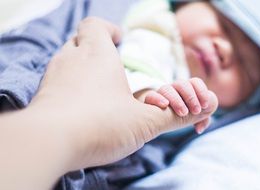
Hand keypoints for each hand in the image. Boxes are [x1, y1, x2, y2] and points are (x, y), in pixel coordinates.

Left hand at [31, 17, 217, 171]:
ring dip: (81, 69)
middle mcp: (70, 59)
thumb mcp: (144, 122)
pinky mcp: (43, 95)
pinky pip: (57, 82)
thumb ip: (176, 115)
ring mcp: (52, 77)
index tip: (119, 40)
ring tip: (98, 88)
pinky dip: (69, 87)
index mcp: (97, 55)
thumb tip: (207, 108)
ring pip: (66, 61)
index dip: (108, 30)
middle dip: (95, 50)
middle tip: (110, 67)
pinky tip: (80, 106)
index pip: (95, 26)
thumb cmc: (100, 125)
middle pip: (80, 42)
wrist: (48, 144)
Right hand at [144, 78, 211, 133]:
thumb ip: (204, 118)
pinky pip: (151, 96)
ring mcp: (161, 94)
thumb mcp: (196, 116)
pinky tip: (165, 105)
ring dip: (176, 100)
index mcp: (187, 88)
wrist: (159, 118)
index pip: (195, 82)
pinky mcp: (150, 101)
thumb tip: (198, 128)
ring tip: (183, 113)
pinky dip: (158, 99)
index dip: (202, 92)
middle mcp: (174, 88)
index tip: (205, 105)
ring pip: (166, 89)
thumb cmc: (182, 116)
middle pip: (182, 84)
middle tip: (196, 111)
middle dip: (191, 97)